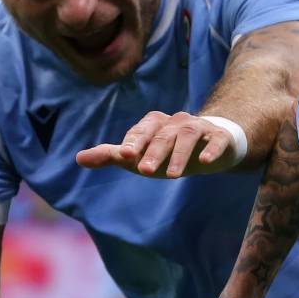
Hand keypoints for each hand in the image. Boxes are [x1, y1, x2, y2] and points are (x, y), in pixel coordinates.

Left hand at [76, 111, 239, 177]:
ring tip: (172, 176)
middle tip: (143, 171)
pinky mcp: (220, 137)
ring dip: (179, 154)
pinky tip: (206, 162)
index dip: (133, 142)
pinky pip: (217, 140)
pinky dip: (212, 149)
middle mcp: (176, 122)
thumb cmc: (168, 152)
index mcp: (155, 124)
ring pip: (187, 135)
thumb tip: (78, 158)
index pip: (142, 131)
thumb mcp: (140, 155)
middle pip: (163, 134)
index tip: (124, 156)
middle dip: (154, 151)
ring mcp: (199, 128)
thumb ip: (111, 156)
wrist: (210, 149)